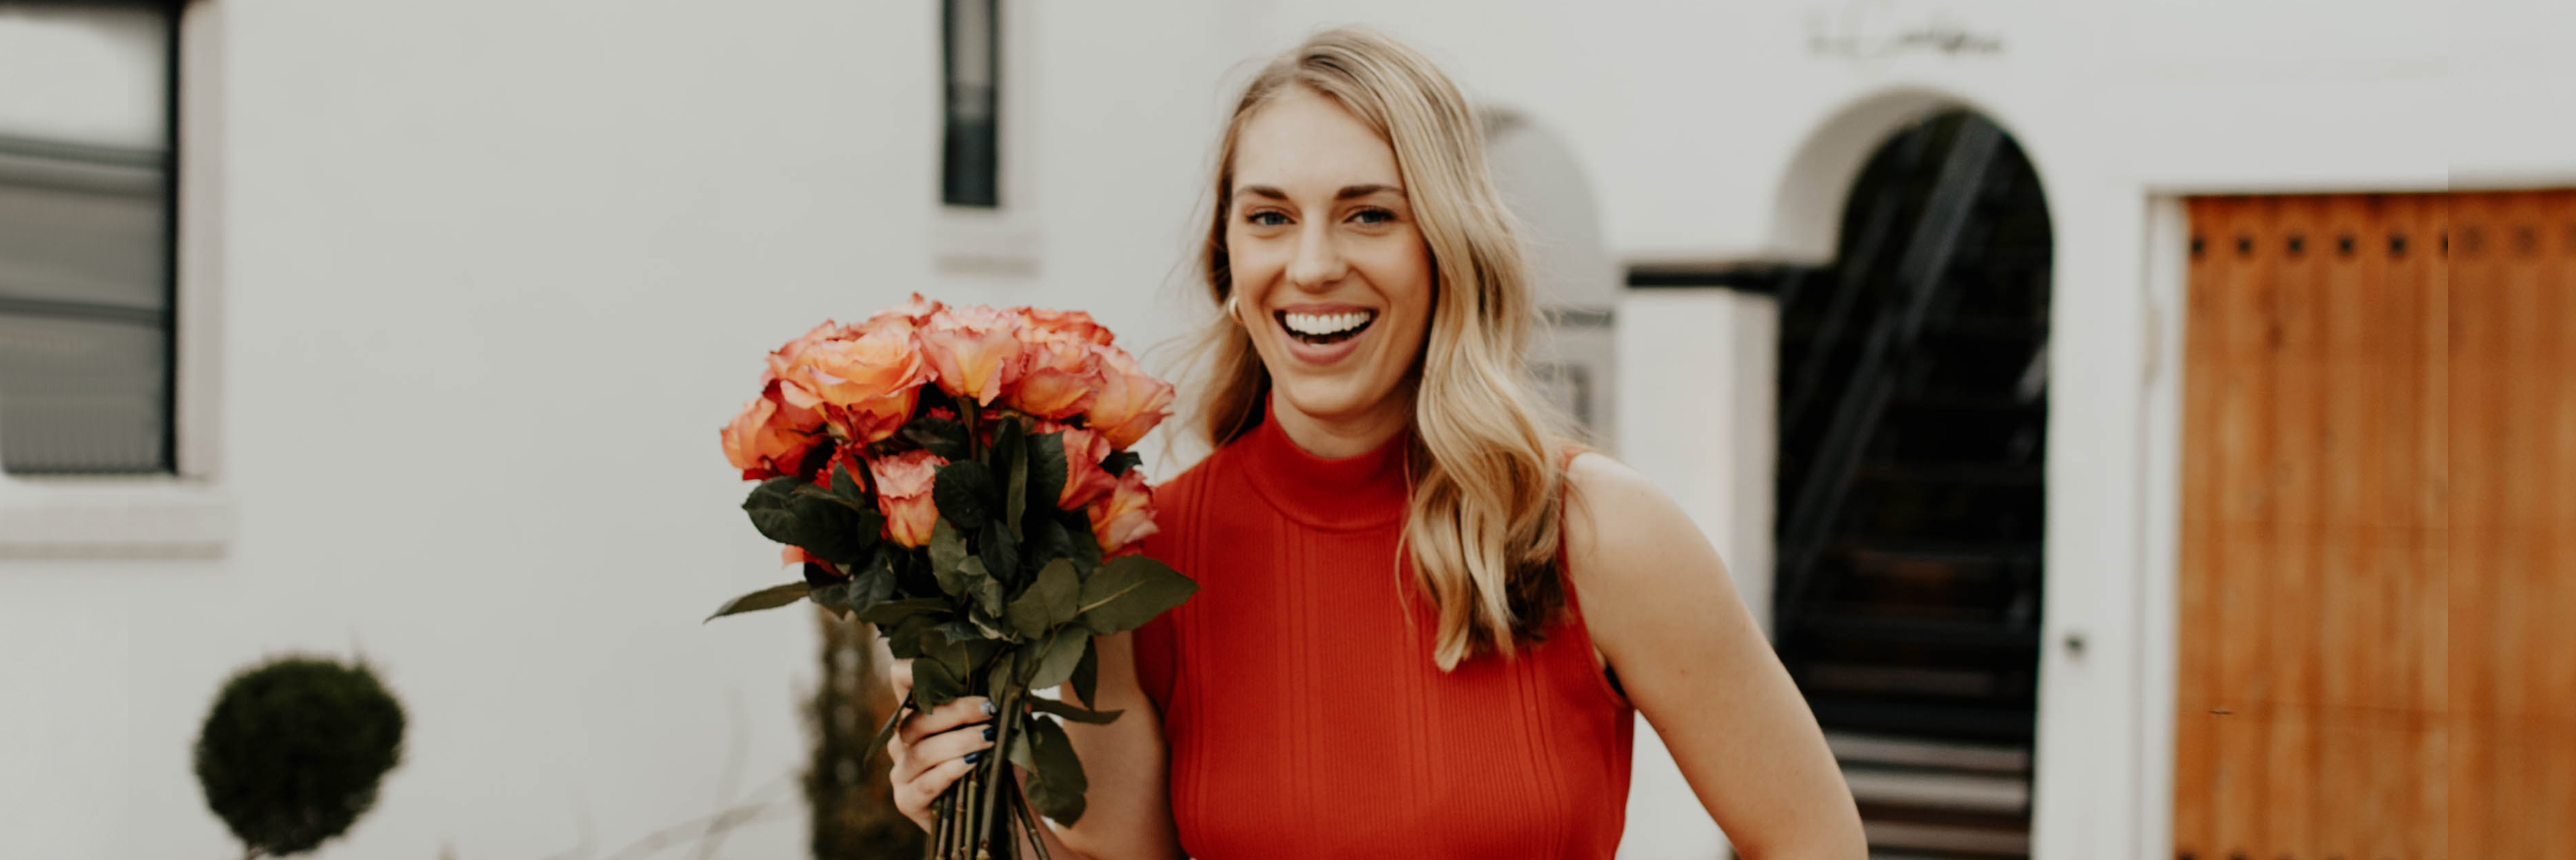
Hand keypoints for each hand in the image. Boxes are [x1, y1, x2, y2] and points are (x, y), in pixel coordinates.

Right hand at [884, 659, 996, 832]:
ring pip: (923, 751)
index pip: (900, 682)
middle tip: (989, 711)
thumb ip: (1004, 710)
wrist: (995, 815)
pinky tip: (972, 764)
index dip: (912, 669)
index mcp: (917, 715)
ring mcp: (901, 772)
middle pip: (916, 718)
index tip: (943, 666)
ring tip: (990, 738)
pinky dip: (950, 771)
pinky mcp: (907, 801)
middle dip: (956, 711)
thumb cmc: (993, 766)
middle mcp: (902, 741)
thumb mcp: (1000, 733)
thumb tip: (1024, 695)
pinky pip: (925, 783)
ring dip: (959, 742)